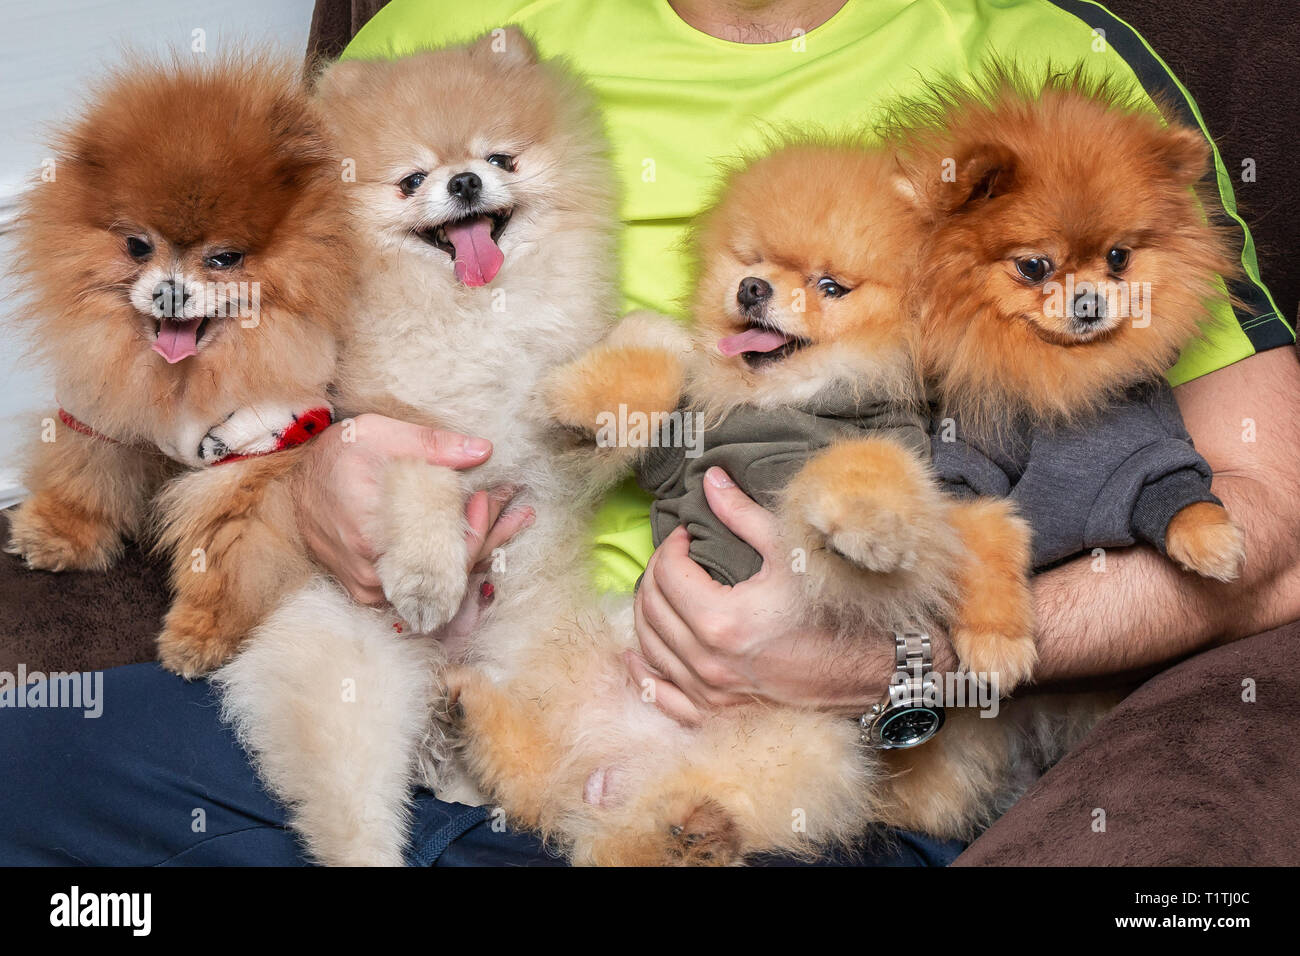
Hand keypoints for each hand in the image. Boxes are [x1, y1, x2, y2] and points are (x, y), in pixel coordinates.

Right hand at [294, 413, 532, 605]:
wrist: (297, 482)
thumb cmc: (337, 455)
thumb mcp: (379, 434)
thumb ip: (431, 444)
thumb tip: (482, 450)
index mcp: (373, 535)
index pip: (443, 552)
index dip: (478, 531)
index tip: (493, 500)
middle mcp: (372, 572)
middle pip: (447, 573)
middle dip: (488, 541)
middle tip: (518, 512)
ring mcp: (369, 588)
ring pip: (437, 583)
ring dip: (474, 554)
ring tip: (510, 521)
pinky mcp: (368, 591)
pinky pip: (420, 585)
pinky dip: (451, 563)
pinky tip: (477, 539)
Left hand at [627, 466, 914, 724]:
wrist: (874, 673)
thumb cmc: (836, 611)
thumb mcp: (790, 554)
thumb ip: (742, 515)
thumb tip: (710, 479)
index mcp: (722, 621)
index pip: (668, 574)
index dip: (671, 547)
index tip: (685, 536)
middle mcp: (709, 664)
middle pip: (652, 609)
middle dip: (653, 575)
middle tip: (670, 559)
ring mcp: (711, 696)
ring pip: (650, 650)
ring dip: (645, 615)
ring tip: (657, 591)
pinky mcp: (718, 717)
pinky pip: (662, 698)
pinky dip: (644, 674)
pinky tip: (635, 655)